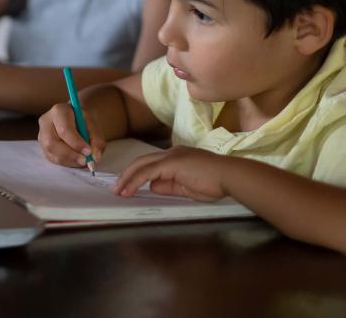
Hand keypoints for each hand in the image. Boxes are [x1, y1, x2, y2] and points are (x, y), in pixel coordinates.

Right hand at [37, 101, 105, 167]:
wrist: (75, 118)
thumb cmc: (83, 120)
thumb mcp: (94, 124)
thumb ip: (97, 140)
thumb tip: (95, 157)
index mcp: (59, 111)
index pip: (64, 129)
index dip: (76, 143)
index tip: (89, 151)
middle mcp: (46, 122)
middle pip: (52, 143)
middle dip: (70, 155)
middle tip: (85, 161)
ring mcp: (42, 135)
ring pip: (51, 153)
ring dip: (69, 160)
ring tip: (83, 159)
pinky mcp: (43, 147)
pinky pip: (53, 159)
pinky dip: (67, 162)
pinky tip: (76, 159)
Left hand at [113, 146, 232, 201]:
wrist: (229, 176)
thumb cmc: (214, 183)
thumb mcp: (187, 188)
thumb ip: (169, 186)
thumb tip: (153, 187)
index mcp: (175, 157)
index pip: (150, 164)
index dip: (136, 175)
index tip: (126, 187)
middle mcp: (170, 153)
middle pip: (141, 161)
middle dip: (126, 175)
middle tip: (116, 188)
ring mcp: (171, 156)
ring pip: (142, 165)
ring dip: (128, 178)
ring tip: (118, 190)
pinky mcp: (171, 163)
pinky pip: (148, 172)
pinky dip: (136, 181)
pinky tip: (129, 190)